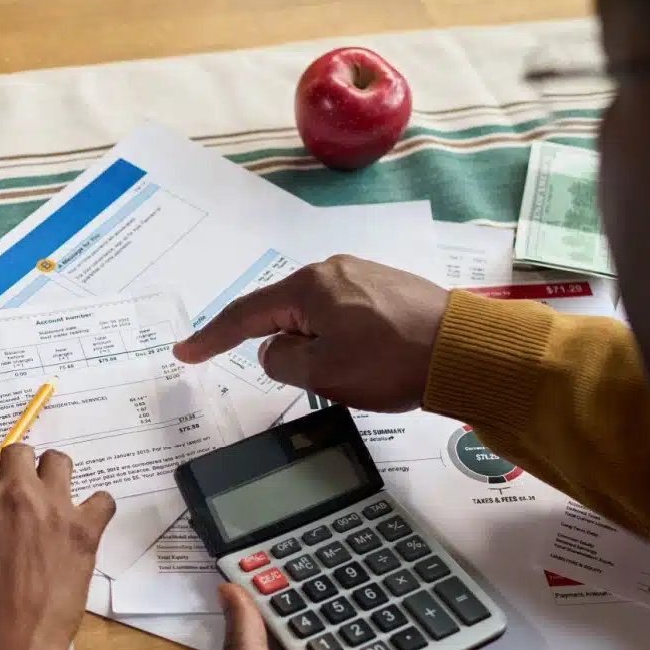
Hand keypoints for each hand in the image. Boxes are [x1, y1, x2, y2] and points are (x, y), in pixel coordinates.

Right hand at [0, 435, 115, 649]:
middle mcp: (16, 493)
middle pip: (20, 450)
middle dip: (12, 466)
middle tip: (11, 496)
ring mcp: (56, 510)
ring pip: (58, 462)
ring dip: (49, 476)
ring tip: (44, 504)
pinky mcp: (86, 532)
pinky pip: (102, 499)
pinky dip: (93, 508)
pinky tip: (79, 526)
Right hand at [173, 255, 450, 411]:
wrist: (464, 351)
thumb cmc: (389, 362)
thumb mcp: (320, 373)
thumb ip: (280, 360)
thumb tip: (275, 349)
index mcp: (309, 287)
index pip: (245, 315)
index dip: (211, 338)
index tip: (185, 352)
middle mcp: (333, 271)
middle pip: (284, 312)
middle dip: (285, 346)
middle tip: (311, 378)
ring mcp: (364, 276)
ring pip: (318, 316)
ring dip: (321, 347)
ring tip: (354, 374)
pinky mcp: (389, 289)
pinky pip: (346, 314)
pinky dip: (343, 340)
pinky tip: (368, 360)